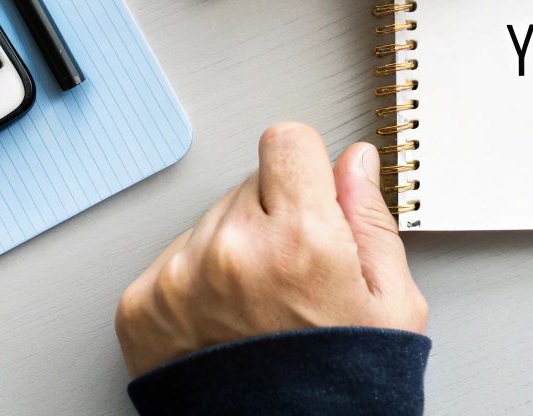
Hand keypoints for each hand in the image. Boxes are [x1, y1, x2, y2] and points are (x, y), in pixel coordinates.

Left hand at [114, 123, 427, 376]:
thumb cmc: (338, 392)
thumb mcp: (390, 307)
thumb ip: (371, 220)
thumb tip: (354, 163)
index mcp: (302, 241)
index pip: (287, 140)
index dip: (306, 168)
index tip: (311, 197)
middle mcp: (233, 250)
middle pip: (250, 184)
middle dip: (273, 217)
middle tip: (293, 278)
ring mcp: (179, 277)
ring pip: (210, 221)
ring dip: (233, 250)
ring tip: (257, 310)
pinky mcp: (141, 305)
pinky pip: (172, 259)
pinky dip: (196, 284)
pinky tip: (224, 324)